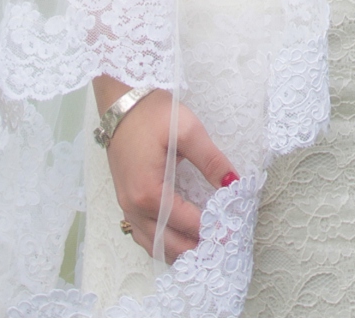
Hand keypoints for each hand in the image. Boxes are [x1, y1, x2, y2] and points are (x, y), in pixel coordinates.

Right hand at [105, 91, 237, 264]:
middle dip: (194, 247)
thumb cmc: (153, 114)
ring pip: (152, 244)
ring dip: (177, 251)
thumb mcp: (187, 130)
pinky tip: (177, 240)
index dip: (209, 229)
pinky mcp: (125, 201)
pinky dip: (160, 243)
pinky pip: (141, 235)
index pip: (185, 222)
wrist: (121, 103)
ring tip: (203, 249)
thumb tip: (233, 182)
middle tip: (219, 247)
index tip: (230, 233)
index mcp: (149, 192)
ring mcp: (126, 206)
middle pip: (167, 242)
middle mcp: (134, 207)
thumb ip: (211, 160)